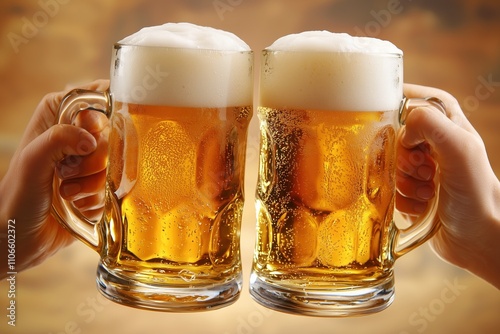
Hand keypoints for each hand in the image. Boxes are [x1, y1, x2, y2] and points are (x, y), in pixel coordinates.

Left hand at [0, 80, 108, 276]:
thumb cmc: (15, 199)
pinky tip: (77, 205)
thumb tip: (92, 140)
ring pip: (114, 164)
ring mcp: (88, 166)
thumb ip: (58, 139)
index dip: (97, 115)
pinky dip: (96, 199)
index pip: (90, 98)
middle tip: (68, 171)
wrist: (18, 240)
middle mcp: (74, 141)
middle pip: (109, 135)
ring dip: (92, 183)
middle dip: (94, 159)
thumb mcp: (31, 161)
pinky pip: (113, 188)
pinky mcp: (98, 189)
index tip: (93, 132)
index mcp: (55, 122)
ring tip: (68, 192)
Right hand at [397, 83, 499, 287]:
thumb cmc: (476, 193)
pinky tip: (422, 206)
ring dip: (404, 182)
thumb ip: (430, 123)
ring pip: (390, 164)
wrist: (479, 238)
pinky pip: (390, 189)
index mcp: (447, 123)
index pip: (413, 100)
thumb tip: (401, 128)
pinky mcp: (411, 192)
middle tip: (422, 169)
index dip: (400, 113)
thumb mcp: (460, 148)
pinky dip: (403, 200)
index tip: (401, 132)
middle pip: (394, 136)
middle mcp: (433, 143)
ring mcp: (421, 169)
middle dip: (402, 157)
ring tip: (426, 191)